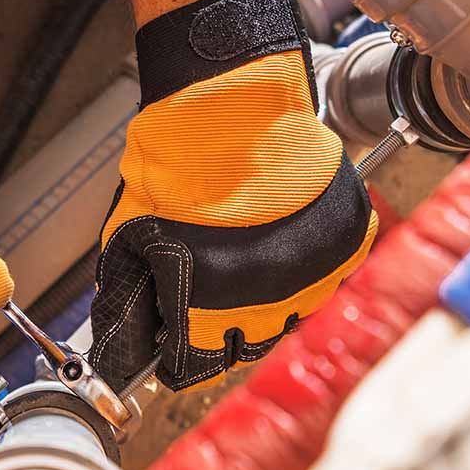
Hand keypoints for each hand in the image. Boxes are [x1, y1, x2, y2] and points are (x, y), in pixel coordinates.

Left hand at [90, 0, 376, 391]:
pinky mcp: (345, 242)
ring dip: (266, 306)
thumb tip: (125, 339)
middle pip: (246, 348)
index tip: (175, 352)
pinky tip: (279, 246)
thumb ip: (130, 297)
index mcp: (209, 303)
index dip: (179, 360)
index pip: (195, 366)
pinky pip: (327, 280)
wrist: (230, 103)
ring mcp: (314, 271)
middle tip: (208, 308)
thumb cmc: (179, 160)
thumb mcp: (130, 235)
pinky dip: (304, 272)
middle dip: (222, 334)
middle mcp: (268, 298)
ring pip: (291, 319)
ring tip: (245, 272)